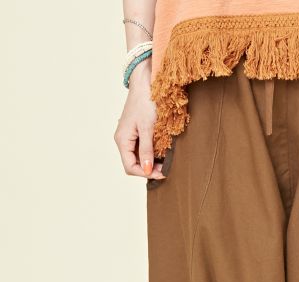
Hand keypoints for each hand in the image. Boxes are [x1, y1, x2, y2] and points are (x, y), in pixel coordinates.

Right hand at [114, 62, 164, 179]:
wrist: (146, 82)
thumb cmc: (146, 102)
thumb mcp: (147, 128)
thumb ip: (147, 150)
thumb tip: (147, 170)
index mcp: (122, 140)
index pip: (130, 167)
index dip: (145, 173)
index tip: (162, 173)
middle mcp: (123, 140)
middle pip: (133, 164)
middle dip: (149, 169)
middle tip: (165, 169)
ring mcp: (129, 136)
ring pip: (138, 158)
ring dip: (151, 162)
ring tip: (165, 162)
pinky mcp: (135, 132)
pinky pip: (141, 149)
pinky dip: (151, 153)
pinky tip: (161, 152)